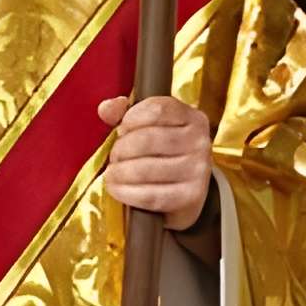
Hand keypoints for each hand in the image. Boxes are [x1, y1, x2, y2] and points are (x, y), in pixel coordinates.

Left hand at [100, 95, 212, 233]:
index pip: (157, 109)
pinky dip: (126, 193)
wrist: (189, 192)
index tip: (122, 129)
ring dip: (120, 172)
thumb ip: (127, 113)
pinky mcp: (190, 196)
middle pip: (147, 139)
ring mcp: (198, 170)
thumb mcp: (152, 127)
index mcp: (192, 118)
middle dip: (121, 149)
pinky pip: (150, 195)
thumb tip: (106, 109)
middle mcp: (200, 141)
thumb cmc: (166, 154)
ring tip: (113, 173)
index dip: (131, 118)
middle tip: (114, 157)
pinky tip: (116, 189)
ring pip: (145, 168)